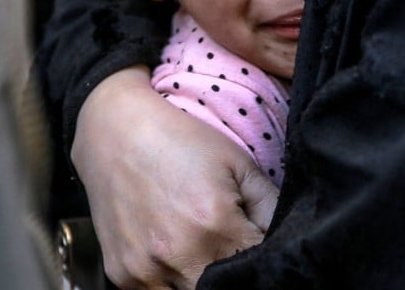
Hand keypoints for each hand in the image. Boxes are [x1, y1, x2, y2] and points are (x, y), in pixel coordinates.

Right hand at [71, 66, 278, 288]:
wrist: (115, 131)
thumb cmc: (181, 141)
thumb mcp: (238, 163)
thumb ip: (272, 208)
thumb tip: (288, 241)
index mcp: (214, 225)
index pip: (257, 269)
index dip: (261, 259)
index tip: (254, 241)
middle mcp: (177, 255)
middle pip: (224, 289)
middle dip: (234, 272)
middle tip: (229, 244)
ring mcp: (145, 270)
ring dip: (201, 278)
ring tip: (199, 245)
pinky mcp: (121, 276)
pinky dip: (171, 280)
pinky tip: (172, 248)